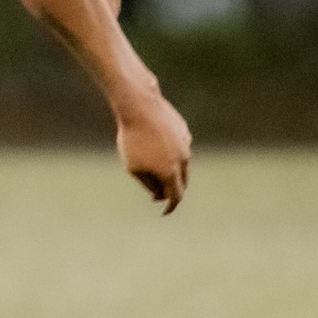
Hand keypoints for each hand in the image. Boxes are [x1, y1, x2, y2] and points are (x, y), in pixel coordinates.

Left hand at [115, 88, 191, 213]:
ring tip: (153, 167)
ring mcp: (186, 143)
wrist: (140, 106)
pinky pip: (178, 146)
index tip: (164, 212)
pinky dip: (170, 151)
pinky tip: (156, 146)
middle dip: (170, 188)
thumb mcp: (133, 167)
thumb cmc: (132, 138)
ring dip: (170, 169)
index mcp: (171, 172)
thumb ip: (148, 183)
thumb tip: (159, 193)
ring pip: (181, 163)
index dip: (170, 206)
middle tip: (156, 192)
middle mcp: (184, 159)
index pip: (175, 196)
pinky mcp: (183, 129)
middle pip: (181, 181)